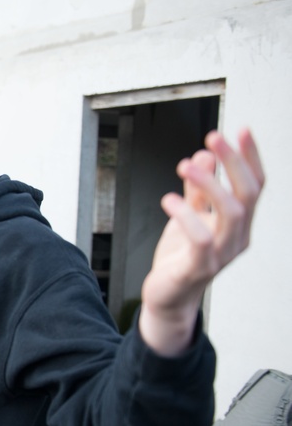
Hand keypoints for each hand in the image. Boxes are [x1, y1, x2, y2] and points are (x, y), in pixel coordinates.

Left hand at [139, 128, 263, 355]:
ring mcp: (221, 255)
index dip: (250, 157)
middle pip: (249, 194)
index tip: (241, 129)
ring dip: (211, 185)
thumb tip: (204, 155)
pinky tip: (169, 200)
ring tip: (187, 166)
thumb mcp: (189, 216)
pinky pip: (201, 239)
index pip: (256, 185)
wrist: (168, 296)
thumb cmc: (181, 256)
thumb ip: (197, 189)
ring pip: (232, 214)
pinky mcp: (198, 268)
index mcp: (240, 223)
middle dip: (234, 162)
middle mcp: (237, 238)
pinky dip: (186, 216)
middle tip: (213, 138)